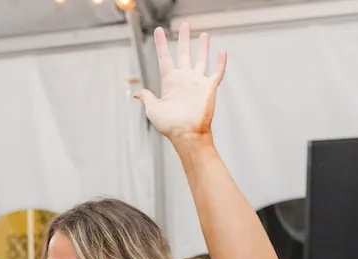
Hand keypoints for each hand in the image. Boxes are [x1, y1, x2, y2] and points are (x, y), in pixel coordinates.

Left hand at [133, 23, 226, 143]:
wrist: (187, 134)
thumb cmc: (169, 125)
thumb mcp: (153, 109)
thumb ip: (147, 97)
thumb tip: (136, 93)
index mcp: (170, 82)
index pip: (165, 58)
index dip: (161, 44)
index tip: (158, 31)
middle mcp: (184, 79)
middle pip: (184, 53)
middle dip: (183, 38)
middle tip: (184, 24)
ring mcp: (197, 82)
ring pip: (201, 59)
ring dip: (202, 47)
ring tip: (203, 34)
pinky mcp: (210, 88)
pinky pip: (217, 72)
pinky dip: (220, 63)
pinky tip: (222, 52)